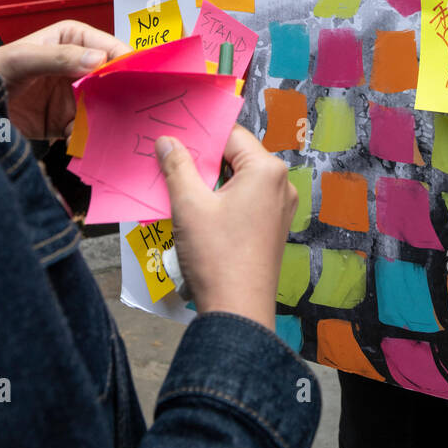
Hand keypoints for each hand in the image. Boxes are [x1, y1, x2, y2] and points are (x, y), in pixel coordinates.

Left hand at [0, 21, 129, 139]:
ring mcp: (73, 95)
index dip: (126, 61)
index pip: (108, 47)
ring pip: (103, 106)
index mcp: (72, 40)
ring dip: (109, 118)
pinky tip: (91, 141)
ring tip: (113, 128)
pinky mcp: (65, 121)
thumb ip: (59, 57)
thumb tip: (98, 59)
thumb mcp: (23, 58)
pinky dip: (91, 136)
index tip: (138, 77)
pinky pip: (87, 129)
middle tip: (134, 107)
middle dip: (122, 93)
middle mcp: (78, 67)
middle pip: (112, 79)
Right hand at [156, 125, 296, 330]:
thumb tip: (167, 141)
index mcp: (266, 170)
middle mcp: (280, 185)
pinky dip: (223, 202)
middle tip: (172, 163)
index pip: (231, 135)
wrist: (238, 311)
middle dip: (204, 161)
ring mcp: (280, 209)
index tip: (175, 137)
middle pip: (236, 157)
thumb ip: (177, 166)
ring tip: (180, 190)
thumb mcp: (189, 205)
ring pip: (240, 181)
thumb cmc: (217, 256)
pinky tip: (198, 213)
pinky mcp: (273, 229)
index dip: (201, 136)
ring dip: (210, 183)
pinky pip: (246, 202)